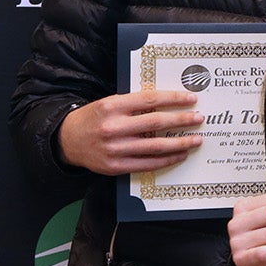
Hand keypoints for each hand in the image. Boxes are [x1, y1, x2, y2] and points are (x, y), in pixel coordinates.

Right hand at [58, 89, 203, 174]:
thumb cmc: (94, 119)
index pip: (150, 100)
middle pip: (156, 123)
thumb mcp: (109, 103)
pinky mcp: (115, 166)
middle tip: (199, 118)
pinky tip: (180, 155)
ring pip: (155, 146)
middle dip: (182, 120)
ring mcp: (114, 149)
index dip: (173, 99)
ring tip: (196, 140)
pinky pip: (148, 164)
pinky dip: (167, 160)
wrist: (66, 140)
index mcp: (111, 106)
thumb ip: (135, 103)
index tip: (191, 99)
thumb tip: (169, 102)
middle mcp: (112, 127)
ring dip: (180, 143)